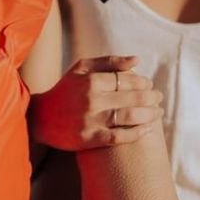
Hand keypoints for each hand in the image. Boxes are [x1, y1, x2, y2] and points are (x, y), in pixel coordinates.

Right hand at [29, 56, 163, 149]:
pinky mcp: (88, 139)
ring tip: (158, 113)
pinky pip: (119, 137)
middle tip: (159, 98)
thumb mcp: (81, 69)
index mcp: (91, 80)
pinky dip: (136, 133)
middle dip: (151, 98)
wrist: (40, 118)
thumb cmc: (65, 90)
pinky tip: (147, 130)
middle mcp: (91, 100)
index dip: (143, 82)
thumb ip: (109, 62)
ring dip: (149, 115)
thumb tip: (137, 60)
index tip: (149, 85)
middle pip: (132, 98)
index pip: (127, 79)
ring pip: (129, 117)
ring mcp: (90, 121)